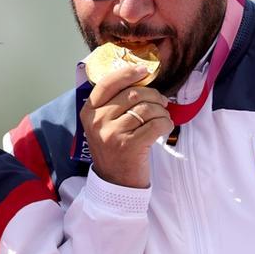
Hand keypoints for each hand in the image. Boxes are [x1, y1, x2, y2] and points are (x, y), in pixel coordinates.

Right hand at [80, 65, 172, 188]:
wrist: (115, 183)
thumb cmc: (114, 149)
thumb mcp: (103, 124)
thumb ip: (113, 103)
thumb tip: (140, 77)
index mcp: (88, 112)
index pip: (107, 83)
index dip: (127, 73)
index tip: (143, 70)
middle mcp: (98, 121)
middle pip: (133, 94)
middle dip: (153, 95)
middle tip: (161, 102)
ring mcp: (113, 134)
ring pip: (147, 108)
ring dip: (161, 110)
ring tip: (162, 117)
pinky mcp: (130, 146)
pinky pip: (156, 124)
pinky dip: (166, 123)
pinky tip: (165, 127)